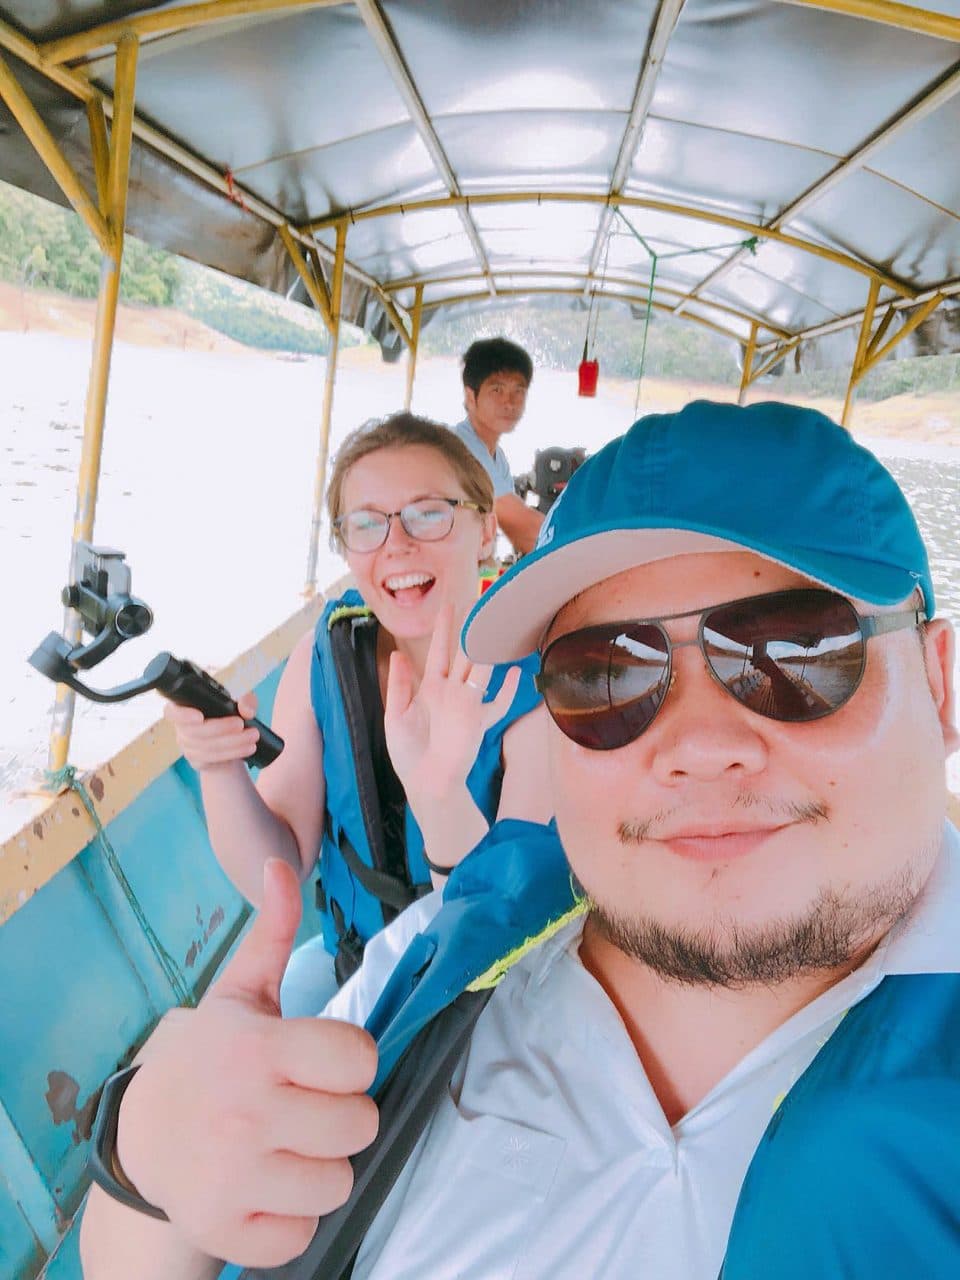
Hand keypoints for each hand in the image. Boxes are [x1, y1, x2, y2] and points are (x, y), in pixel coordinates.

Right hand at [116, 860, 378, 1267]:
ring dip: (321, 1166)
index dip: (352, 1061)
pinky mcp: (226, 1228)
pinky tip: (268, 1185)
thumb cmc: (210, 1057)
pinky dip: (294, 1216)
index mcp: (258, 1049)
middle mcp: (246, 1112)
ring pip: (339, 1182)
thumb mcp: (240, 993)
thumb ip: (273, 931)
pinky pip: (304, 1233)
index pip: (360, 1059)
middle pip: (360, 1124)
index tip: (326, 1062)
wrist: (141, 1136)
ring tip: (288, 1146)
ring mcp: (234, 1175)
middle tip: (307, 1107)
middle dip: (342, 1115)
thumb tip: (280, 861)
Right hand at [164, 690, 259, 770]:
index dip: (182, 715)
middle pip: (195, 732)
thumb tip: (246, 711)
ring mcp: (188, 747)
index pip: (171, 712)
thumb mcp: (241, 703)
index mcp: (185, 708)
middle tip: (241, 724)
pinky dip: (233, 753)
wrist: (230, 740)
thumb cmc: (230, 714)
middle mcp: (182, 728)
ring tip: (253, 736)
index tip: (199, 716)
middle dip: (220, 728)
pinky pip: (212, 759)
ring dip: (232, 743)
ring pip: (206, 747)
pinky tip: (248, 748)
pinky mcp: (198, 761)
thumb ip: (246, 700)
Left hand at [384, 602, 520, 804]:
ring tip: (497, 627)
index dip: (444, 628)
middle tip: (482, 603)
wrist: (427, 782)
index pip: (438, 650)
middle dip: (473, 629)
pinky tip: (516, 674)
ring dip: (489, 649)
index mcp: (430, 688)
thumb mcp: (395, 716)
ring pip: (482, 670)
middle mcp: (451, 692)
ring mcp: (467, 705)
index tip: (449, 605)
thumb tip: (399, 654)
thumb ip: (399, 685)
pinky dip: (509, 689)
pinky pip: (498, 702)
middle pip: (465, 653)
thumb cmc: (410, 754)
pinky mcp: (479, 721)